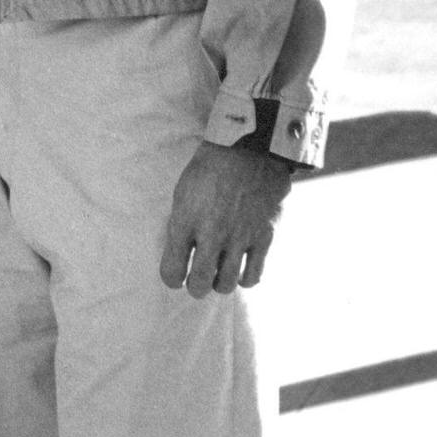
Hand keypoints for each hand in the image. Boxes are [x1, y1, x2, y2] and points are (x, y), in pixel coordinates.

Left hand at [159, 140, 290, 297]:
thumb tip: (179, 254)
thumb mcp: (183, 193)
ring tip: (219, 274)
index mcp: (186, 220)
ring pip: (227, 284)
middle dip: (195, 287)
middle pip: (200, 284)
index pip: (172, 271)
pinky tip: (241, 268)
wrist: (249, 149)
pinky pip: (253, 276)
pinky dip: (245, 279)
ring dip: (220, 284)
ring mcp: (240, 237)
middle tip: (197, 281)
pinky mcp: (264, 237)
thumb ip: (180, 225)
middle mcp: (212, 233)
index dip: (172, 279)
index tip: (175, 277)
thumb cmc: (210, 169)